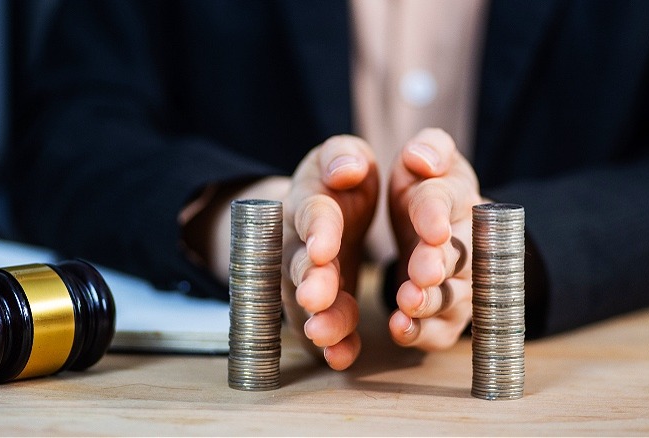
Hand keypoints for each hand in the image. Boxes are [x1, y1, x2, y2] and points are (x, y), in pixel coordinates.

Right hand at [282, 135, 378, 369]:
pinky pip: (325, 327)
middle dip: (310, 280)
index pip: (313, 213)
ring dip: (320, 318)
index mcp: (310, 202)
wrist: (322, 213)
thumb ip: (343, 156)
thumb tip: (347, 167)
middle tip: (316, 297)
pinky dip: (334, 343)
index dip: (317, 230)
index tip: (324, 247)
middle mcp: (300, 244)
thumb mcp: (342, 158)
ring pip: (309, 303)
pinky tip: (342, 356)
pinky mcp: (323, 307)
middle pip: (301, 264)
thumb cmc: (338, 182)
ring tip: (326, 335)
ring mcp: (307, 280)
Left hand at [387, 128, 484, 349]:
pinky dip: (422, 332)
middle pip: (459, 255)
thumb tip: (422, 156)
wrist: (437, 229)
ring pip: (451, 296)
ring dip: (431, 302)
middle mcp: (465, 242)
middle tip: (423, 272)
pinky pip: (439, 329)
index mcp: (454, 197)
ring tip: (408, 303)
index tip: (432, 228)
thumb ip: (428, 150)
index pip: (446, 200)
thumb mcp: (423, 161)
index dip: (437, 214)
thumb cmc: (425, 190)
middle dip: (440, 264)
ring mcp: (460, 282)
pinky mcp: (447, 315)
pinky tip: (401, 328)